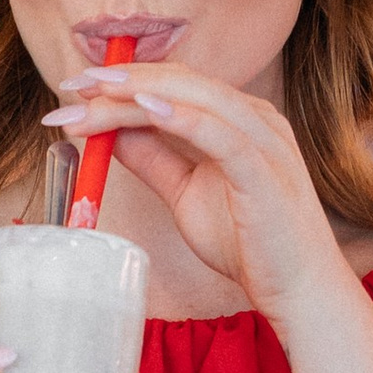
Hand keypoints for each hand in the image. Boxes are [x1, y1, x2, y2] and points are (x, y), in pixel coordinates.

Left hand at [45, 62, 356, 326]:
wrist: (300, 291)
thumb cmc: (251, 243)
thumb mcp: (188, 194)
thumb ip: (155, 160)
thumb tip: (108, 133)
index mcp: (239, 119)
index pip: (175, 84)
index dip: (124, 81)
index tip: (75, 89)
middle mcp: (255, 118)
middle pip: (180, 82)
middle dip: (121, 81)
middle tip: (72, 86)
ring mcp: (264, 140)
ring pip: (195, 98)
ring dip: (139, 93)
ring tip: (94, 94)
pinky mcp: (265, 170)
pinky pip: (221, 133)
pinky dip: (182, 116)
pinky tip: (145, 108)